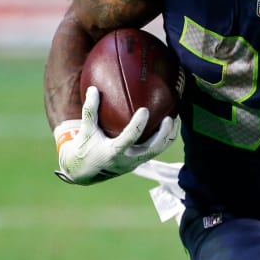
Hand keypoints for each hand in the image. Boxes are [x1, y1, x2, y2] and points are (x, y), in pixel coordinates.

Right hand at [54, 85, 179, 184]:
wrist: (84, 172)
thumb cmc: (84, 147)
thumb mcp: (86, 129)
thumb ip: (90, 110)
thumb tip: (93, 88)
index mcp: (113, 152)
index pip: (129, 138)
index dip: (138, 125)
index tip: (145, 110)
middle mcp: (127, 160)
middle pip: (152, 149)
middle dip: (163, 135)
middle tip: (170, 118)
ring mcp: (134, 163)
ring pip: (157, 151)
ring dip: (168, 137)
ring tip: (175, 120)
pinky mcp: (138, 163)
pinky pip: (155, 151)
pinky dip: (163, 139)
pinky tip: (168, 125)